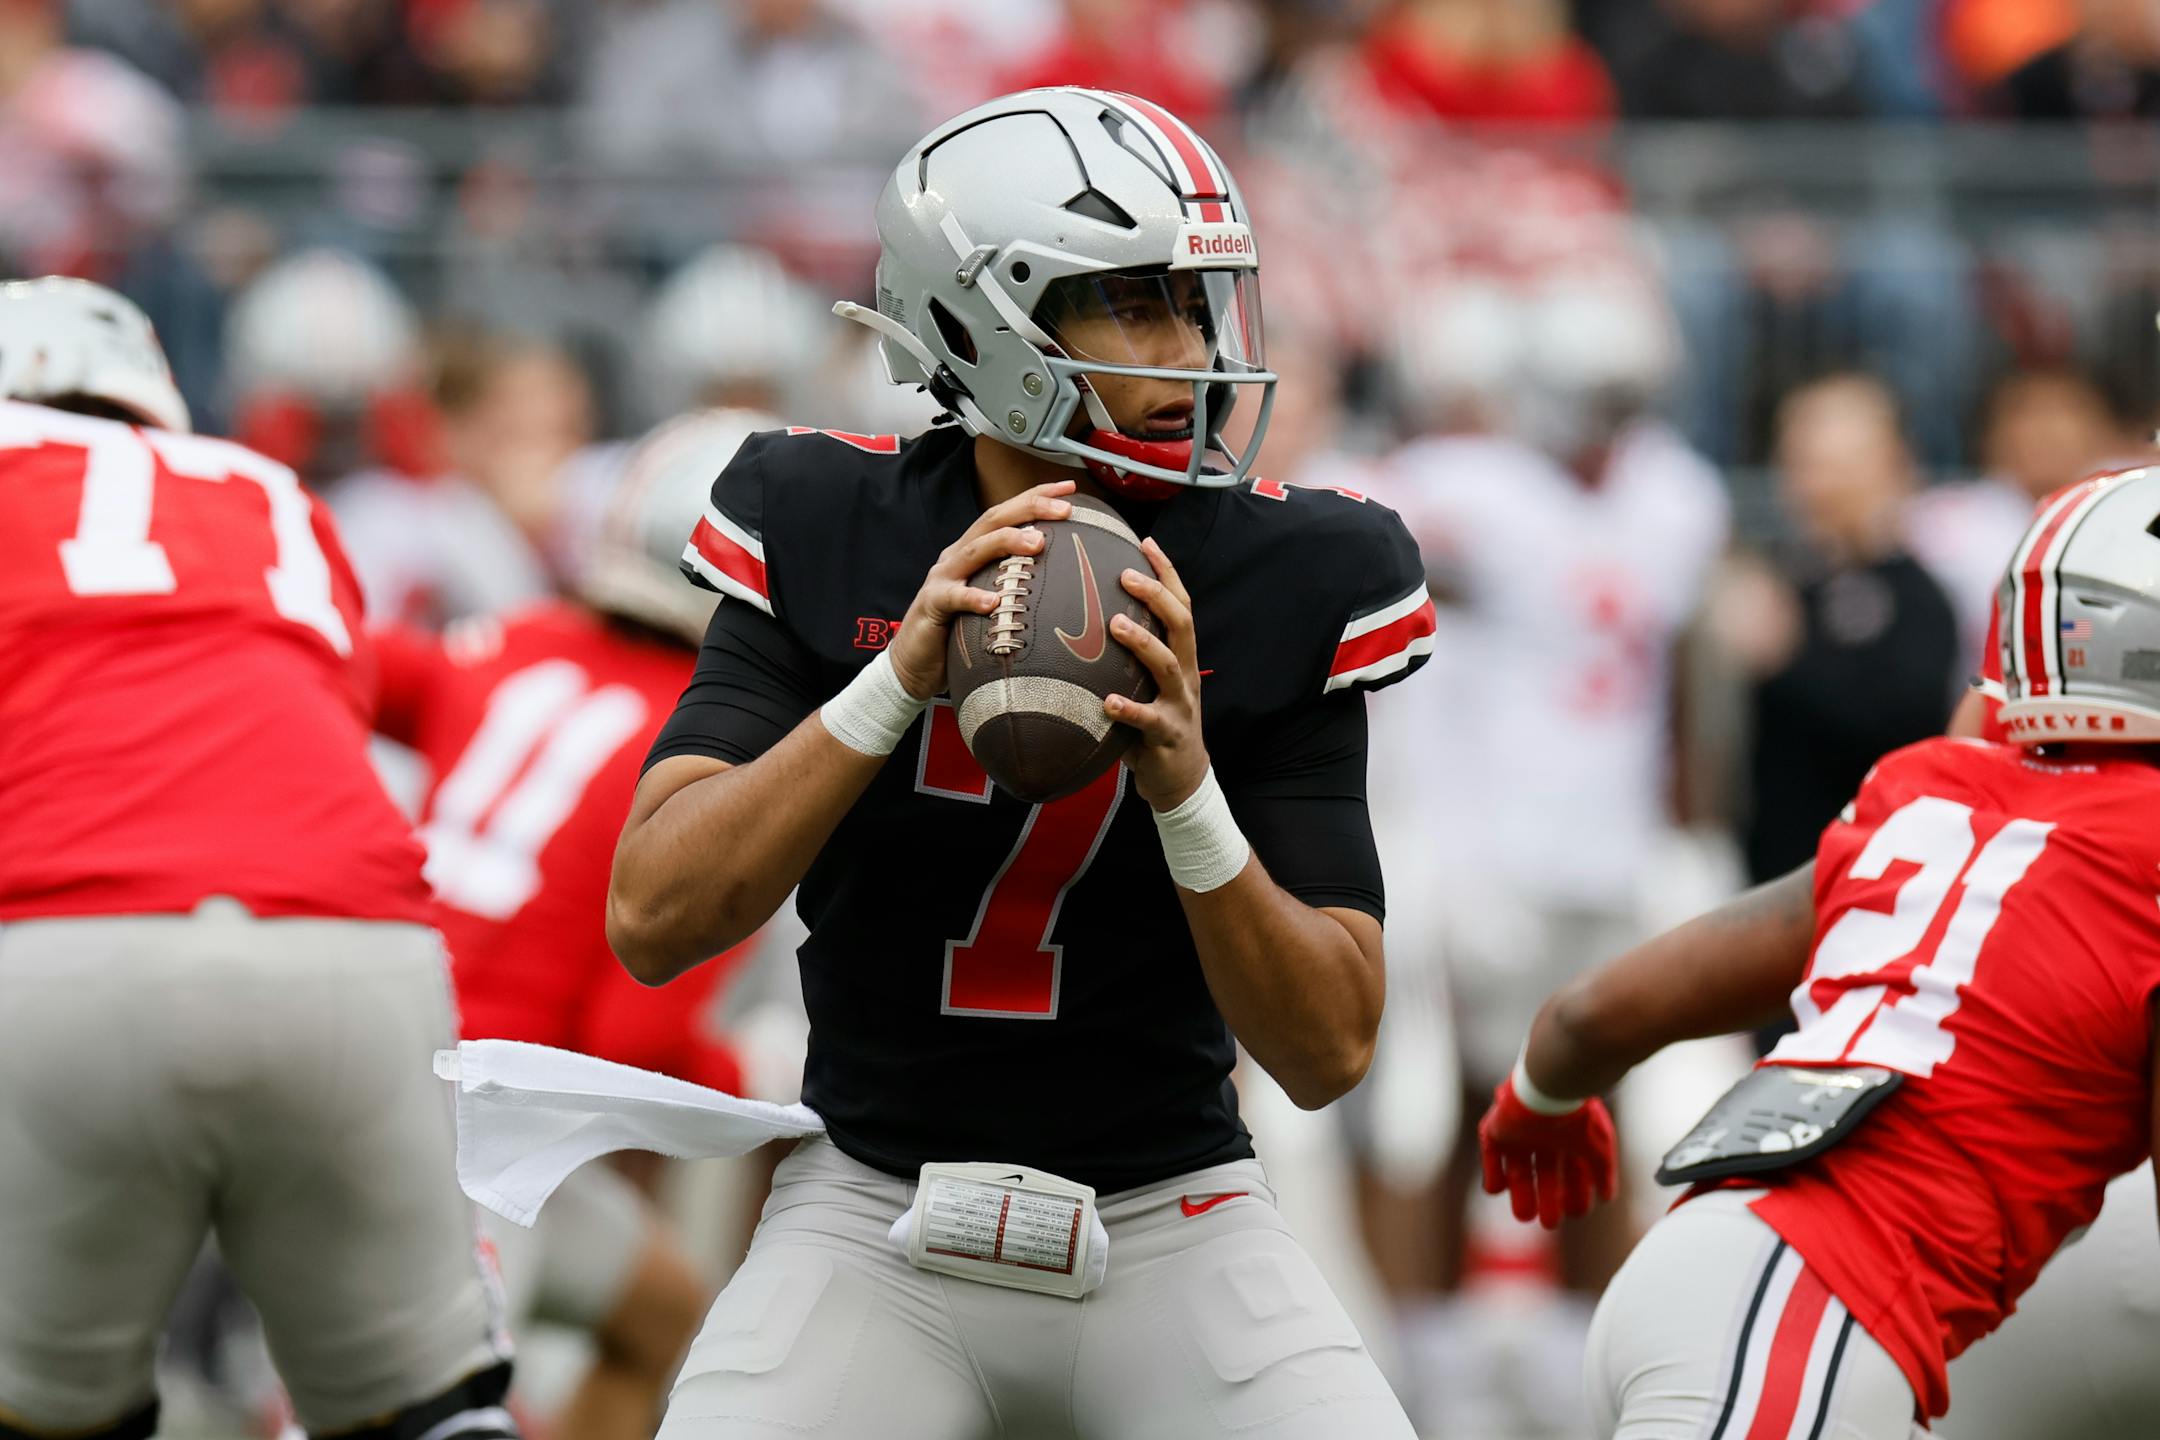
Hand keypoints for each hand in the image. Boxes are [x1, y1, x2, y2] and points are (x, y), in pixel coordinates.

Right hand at [887, 480, 1076, 700]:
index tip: (1069, 488)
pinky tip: (994, 601)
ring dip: (1007, 542)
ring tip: (1037, 543)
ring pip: (975, 550)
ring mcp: (943, 578)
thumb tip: (1067, 581)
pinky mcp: (932, 605)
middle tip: (1064, 508)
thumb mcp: (993, 602)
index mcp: (974, 550)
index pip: (1007, 514)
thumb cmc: (959, 633)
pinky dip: (973, 597)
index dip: (1036, 497)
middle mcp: (958, 556)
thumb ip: (1018, 585)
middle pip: (993, 520)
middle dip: (1029, 508)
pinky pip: (953, 597)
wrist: (915, 663)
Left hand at [1107, 536, 1208, 809]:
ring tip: (1115, 624)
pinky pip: (1148, 720)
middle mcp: (1185, 674)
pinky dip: (1129, 709)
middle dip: (1156, 595)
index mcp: (1181, 656)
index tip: (1145, 541)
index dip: (1167, 572)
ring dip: (1143, 642)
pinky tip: (1107, 702)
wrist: (1180, 778)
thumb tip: (1083, 615)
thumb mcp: (1146, 682)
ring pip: (1168, 666)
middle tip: (1125, 574)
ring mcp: (1180, 704)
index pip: (1180, 604)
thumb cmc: (1153, 722)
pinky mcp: (1167, 735)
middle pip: (1181, 624)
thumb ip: (1127, 654)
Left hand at [1477, 1078, 1616, 1229]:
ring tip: (1526, 1217)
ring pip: (1518, 1172)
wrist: (1549, 1089)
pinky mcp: (1497, 1130)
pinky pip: (1490, 1157)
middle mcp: (1545, 1138)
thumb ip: (1603, 1172)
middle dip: (1549, 1202)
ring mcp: (1520, 1135)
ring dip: (1522, 1196)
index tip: (1578, 1211)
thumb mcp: (1599, 1147)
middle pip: (1545, 1177)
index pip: (1573, 1173)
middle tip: (1550, 1223)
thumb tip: (1607, 1197)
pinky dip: (1492, 1175)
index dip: (1576, 1195)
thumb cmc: (1577, 1116)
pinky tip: (1500, 1188)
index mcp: (1569, 1138)